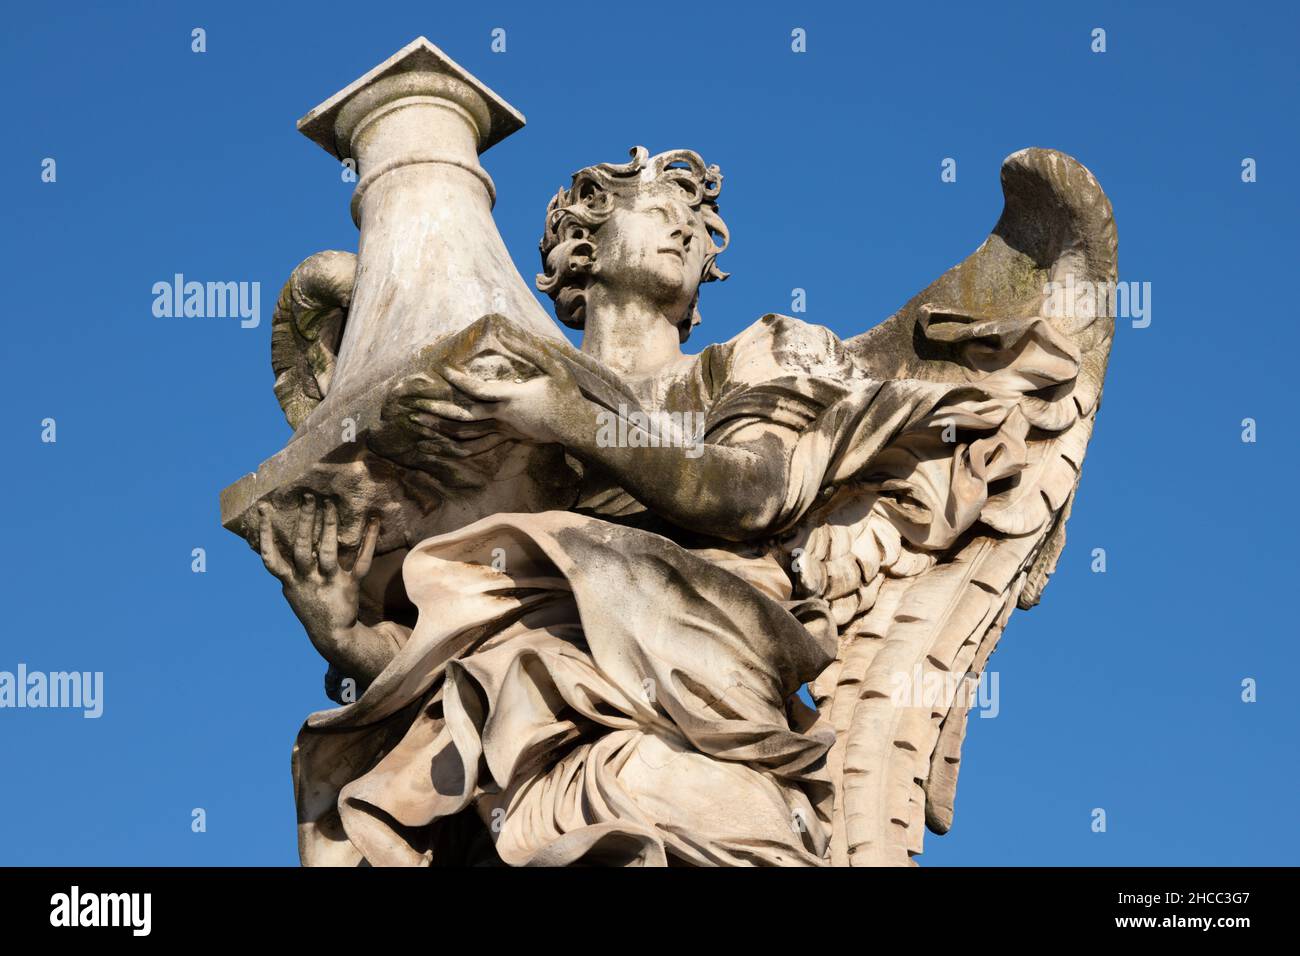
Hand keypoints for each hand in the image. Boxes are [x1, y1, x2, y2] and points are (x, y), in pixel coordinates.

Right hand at [257, 494, 379, 648]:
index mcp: (290, 581)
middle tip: (308, 496)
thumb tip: (272, 540)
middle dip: (304, 521)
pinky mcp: (351, 585)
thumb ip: (286, 568)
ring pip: (328, 551)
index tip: (263, 509)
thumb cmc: (310, 604)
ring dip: (329, 526)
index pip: (271, 557)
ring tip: (330, 504)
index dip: (265, 534)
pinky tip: (374, 521)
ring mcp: (329, 582)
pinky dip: (369, 540)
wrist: (332, 636)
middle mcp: (308, 580)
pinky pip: (362, 561)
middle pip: (302, 547)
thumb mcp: (292, 589)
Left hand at [399, 354, 581, 447]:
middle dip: (438, 411)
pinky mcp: (507, 438)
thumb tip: (507, 334)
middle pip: (464, 416)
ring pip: (467, 435)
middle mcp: (503, 416)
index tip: (441, 369)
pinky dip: (457, 450)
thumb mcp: (554, 367)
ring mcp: (503, 430)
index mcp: (511, 397)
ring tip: (420, 428)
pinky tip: (440, 450)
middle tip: (414, 408)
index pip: (477, 389)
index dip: (457, 379)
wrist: (576, 427)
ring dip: (441, 431)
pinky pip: (478, 448)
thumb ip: (531, 350)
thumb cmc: (567, 395)